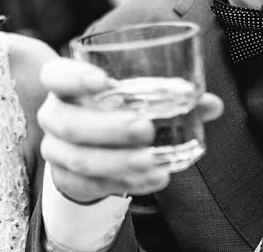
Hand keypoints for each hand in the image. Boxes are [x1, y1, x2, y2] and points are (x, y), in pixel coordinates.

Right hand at [37, 58, 222, 202]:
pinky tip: (152, 179)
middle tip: (145, 129)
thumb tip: (210, 103)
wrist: (88, 146)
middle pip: (69, 123)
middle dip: (108, 128)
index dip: (75, 77)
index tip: (104, 82)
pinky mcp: (65, 179)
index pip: (56, 75)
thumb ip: (169, 97)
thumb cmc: (112, 109)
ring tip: (154, 162)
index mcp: (62, 84)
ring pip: (80, 159)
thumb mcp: (133, 96)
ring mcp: (54, 149)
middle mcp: (52, 114)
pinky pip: (91, 186)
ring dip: (119, 162)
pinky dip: (124, 184)